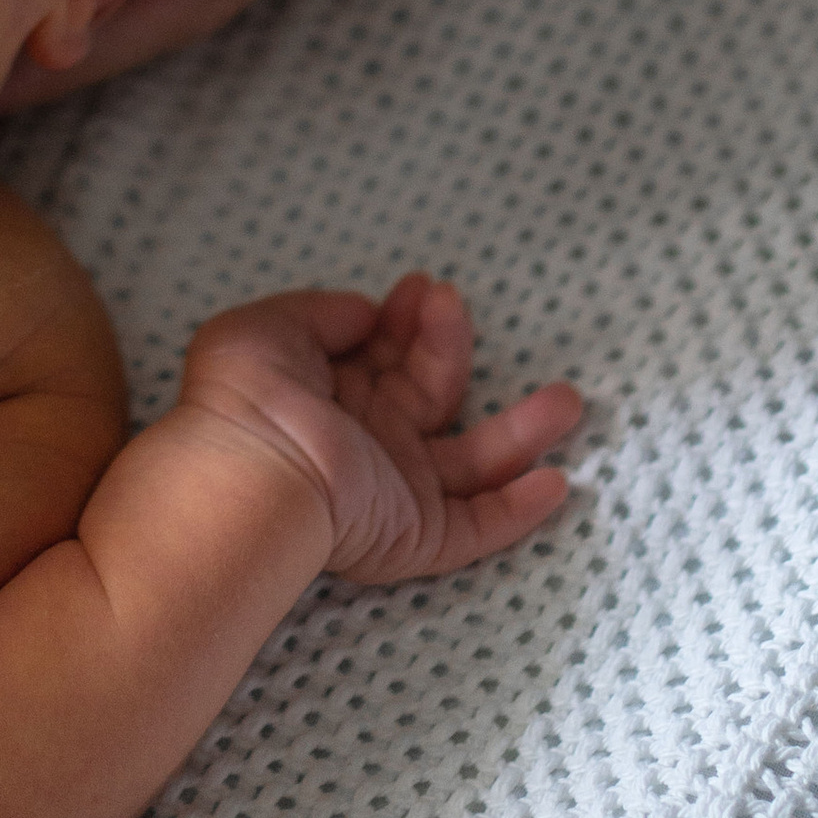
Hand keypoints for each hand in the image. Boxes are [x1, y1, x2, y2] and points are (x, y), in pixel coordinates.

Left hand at [181, 276, 581, 584]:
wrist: (252, 469)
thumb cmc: (249, 393)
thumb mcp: (271, 327)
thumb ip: (327, 313)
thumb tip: (371, 312)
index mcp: (331, 393)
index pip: (385, 352)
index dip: (407, 318)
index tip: (420, 286)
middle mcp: (367, 439)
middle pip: (431, 391)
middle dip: (450, 345)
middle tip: (452, 303)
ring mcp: (395, 487)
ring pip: (474, 462)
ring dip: (522, 431)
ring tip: (568, 399)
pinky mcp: (414, 532)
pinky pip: (477, 527)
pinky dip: (519, 511)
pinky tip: (557, 483)